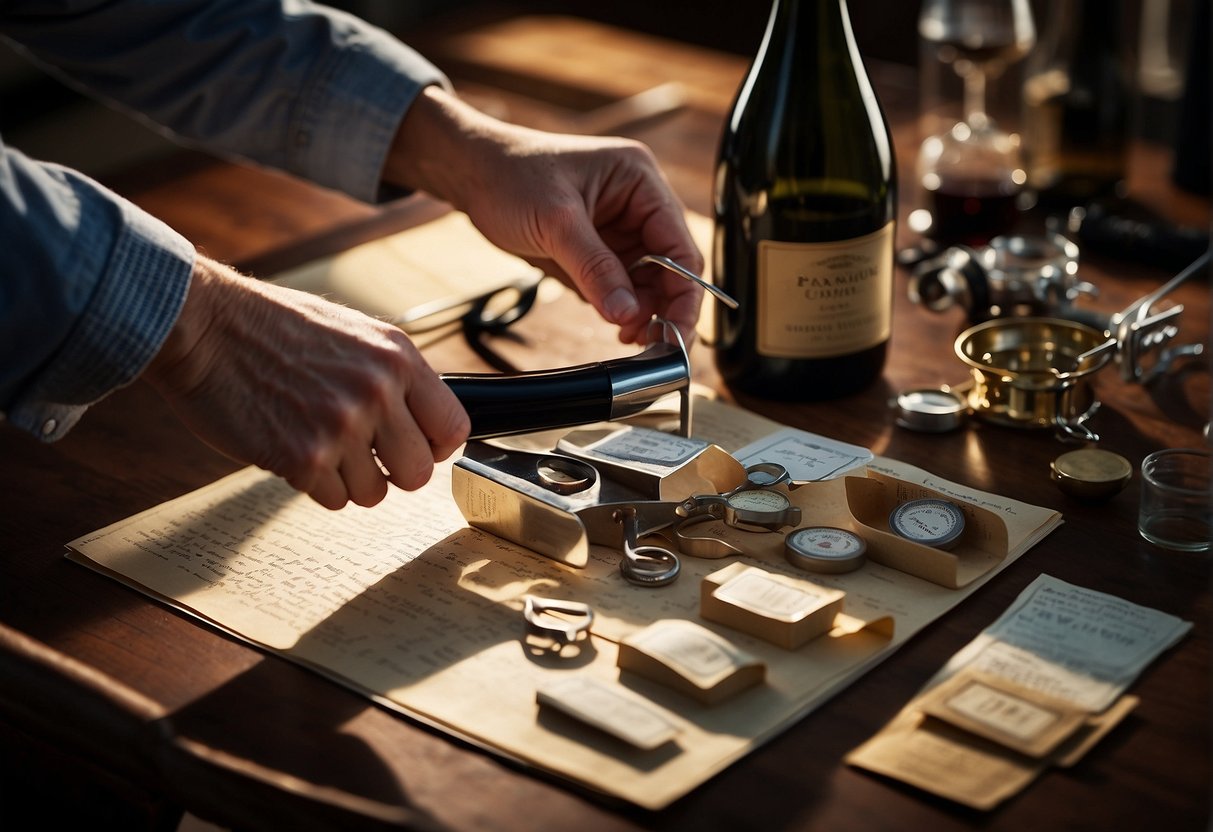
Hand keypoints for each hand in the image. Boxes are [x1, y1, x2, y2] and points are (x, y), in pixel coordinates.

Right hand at [143, 257, 469, 508]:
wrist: (204, 325)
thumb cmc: (271, 326)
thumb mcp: (353, 333)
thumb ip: (392, 375)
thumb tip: (425, 421)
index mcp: (397, 357)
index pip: (454, 427)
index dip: (434, 447)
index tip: (416, 448)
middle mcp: (377, 391)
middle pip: (418, 473)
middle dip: (392, 473)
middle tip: (363, 457)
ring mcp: (342, 426)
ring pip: (374, 493)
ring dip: (348, 480)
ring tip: (318, 444)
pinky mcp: (303, 457)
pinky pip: (333, 499)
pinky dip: (313, 484)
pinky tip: (291, 448)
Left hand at [384, 86, 703, 345]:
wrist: (471, 173)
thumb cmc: (510, 176)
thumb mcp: (555, 223)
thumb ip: (595, 269)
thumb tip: (627, 314)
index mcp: (639, 181)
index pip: (680, 245)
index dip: (684, 292)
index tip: (677, 332)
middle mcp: (638, 203)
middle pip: (672, 267)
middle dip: (665, 307)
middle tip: (657, 347)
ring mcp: (620, 227)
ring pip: (649, 281)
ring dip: (644, 312)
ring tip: (629, 338)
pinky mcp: (601, 248)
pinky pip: (623, 284)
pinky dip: (622, 308)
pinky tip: (616, 325)